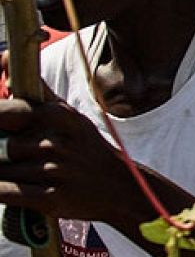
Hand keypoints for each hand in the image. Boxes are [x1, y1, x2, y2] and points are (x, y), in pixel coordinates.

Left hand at [0, 86, 139, 226]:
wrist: (120, 189)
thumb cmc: (87, 149)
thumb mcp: (69, 116)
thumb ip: (35, 91)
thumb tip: (2, 58)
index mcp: (58, 115)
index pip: (6, 111)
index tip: (2, 127)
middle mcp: (56, 141)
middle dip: (0, 149)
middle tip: (13, 149)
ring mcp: (54, 170)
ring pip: (0, 169)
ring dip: (2, 172)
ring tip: (22, 170)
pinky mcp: (50, 197)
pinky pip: (5, 192)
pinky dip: (0, 190)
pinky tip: (8, 186)